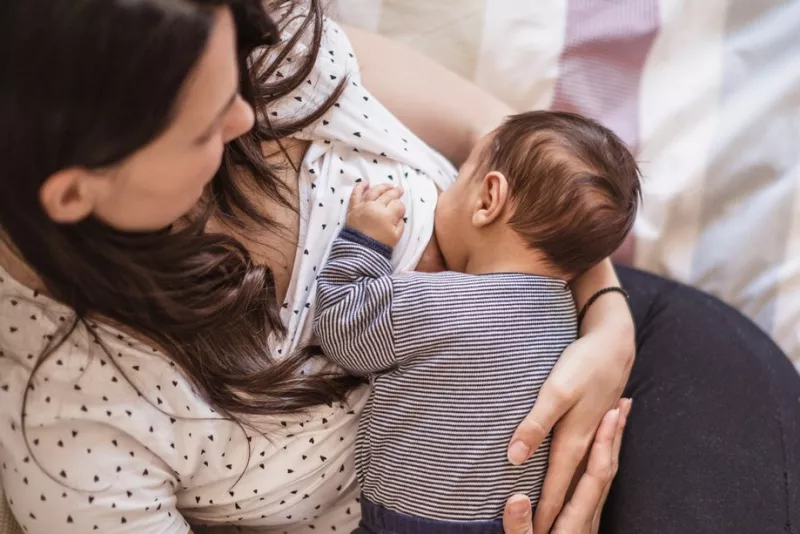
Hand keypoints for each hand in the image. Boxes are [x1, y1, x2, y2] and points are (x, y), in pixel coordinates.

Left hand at [347, 183, 405, 246]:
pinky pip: (356, 194)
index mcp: (387, 215)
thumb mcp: (396, 237)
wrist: (359, 252)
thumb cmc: (379, 245)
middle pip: (388, 195)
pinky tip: (365, 183)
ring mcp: (363, 206)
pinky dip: (360, 187)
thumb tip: (399, 216)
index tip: (400, 212)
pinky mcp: (353, 208)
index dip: (401, 207)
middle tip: (399, 189)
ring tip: (388, 185)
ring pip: (374, 191)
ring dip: (382, 186)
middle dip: (395, 192)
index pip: (398, 205)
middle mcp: (376, 207)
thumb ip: (400, 225)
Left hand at [507, 320, 634, 533]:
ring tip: (559, 514)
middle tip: (544, 532)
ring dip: (569, 494)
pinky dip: (579, 474)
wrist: (615, 344)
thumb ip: (536, 425)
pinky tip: (575, 473)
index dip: (544, 511)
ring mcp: (591, 433)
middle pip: (567, 485)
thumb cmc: (584, 365)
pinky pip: (585, 458)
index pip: (555, 486)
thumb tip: (515, 457)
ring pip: (577, 474)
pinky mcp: (593, 423)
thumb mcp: (555, 393)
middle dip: (556, 510)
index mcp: (573, 441)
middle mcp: (584, 443)